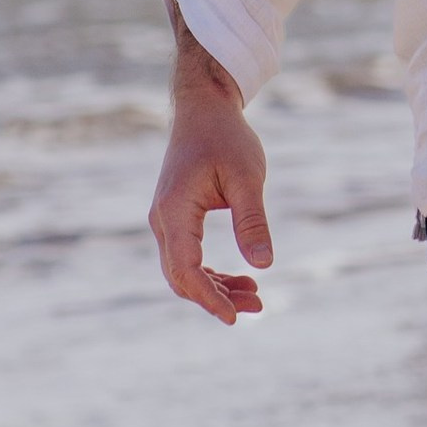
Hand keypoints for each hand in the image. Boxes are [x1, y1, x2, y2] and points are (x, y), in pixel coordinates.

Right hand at [148, 15, 273, 323]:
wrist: (203, 108)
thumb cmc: (226, 137)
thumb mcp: (247, 177)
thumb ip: (252, 221)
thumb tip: (263, 265)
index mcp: (175, 211)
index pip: (186, 269)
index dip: (209, 298)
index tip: (234, 318)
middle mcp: (163, 220)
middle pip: (181, 277)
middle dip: (216, 298)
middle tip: (258, 307)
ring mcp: (165, 220)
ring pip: (183, 270)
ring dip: (215, 288)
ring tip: (256, 298)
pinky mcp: (175, 217)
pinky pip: (187, 257)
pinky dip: (210, 272)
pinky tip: (241, 277)